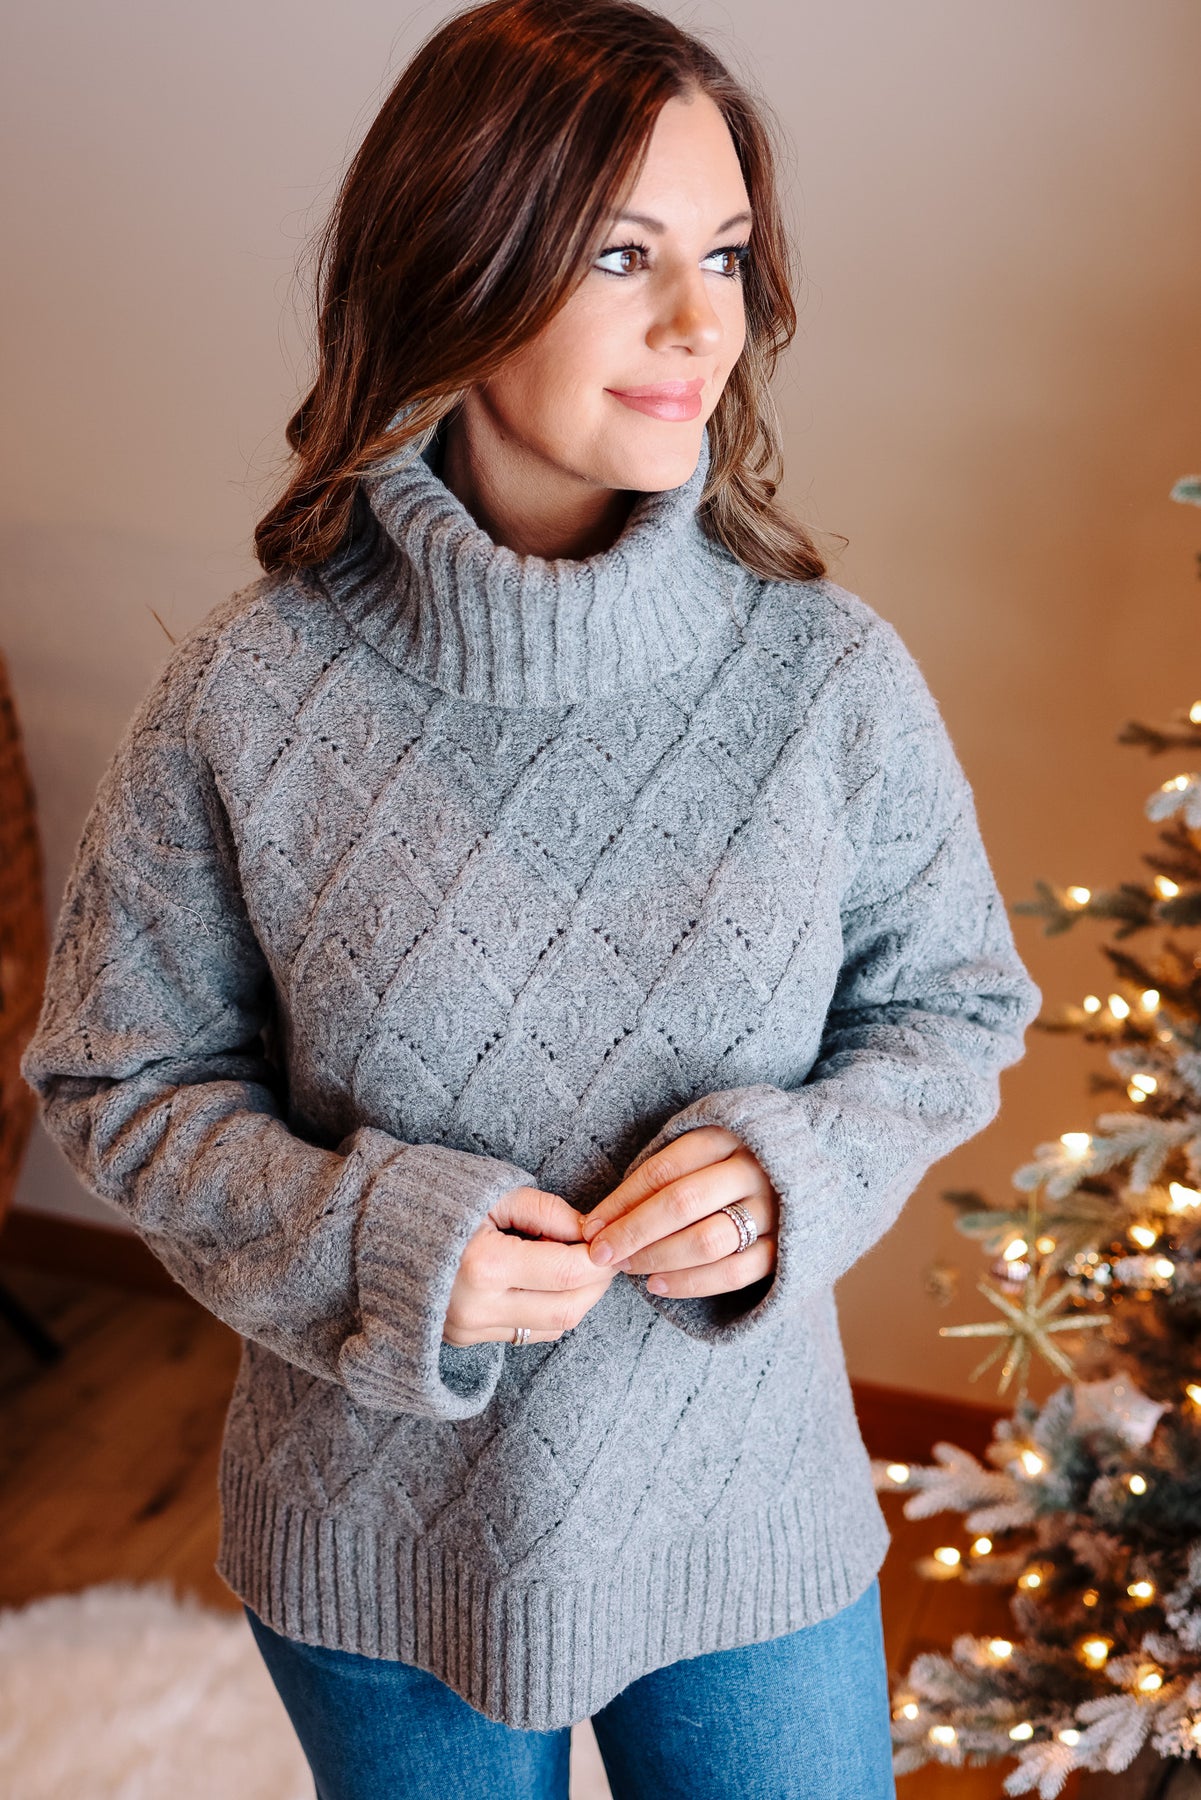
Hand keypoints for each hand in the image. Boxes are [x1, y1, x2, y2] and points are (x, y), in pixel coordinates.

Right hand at [443, 1185, 618, 1345]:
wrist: (376, 1230)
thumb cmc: (438, 1201)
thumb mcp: (495, 1194)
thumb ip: (548, 1212)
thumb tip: (591, 1232)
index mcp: (485, 1265)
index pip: (570, 1271)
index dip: (601, 1257)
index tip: (608, 1239)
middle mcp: (478, 1307)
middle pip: (570, 1309)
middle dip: (598, 1283)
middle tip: (604, 1254)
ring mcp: (470, 1330)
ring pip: (554, 1327)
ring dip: (578, 1298)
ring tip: (573, 1263)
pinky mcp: (466, 1339)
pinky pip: (528, 1333)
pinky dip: (551, 1310)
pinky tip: (546, 1281)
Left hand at [580, 1127, 778, 1299]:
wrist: (813, 1166)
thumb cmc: (735, 1159)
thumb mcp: (705, 1144)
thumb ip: (665, 1170)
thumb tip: (604, 1216)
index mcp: (728, 1135)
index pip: (664, 1169)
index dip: (622, 1199)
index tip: (591, 1224)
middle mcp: (752, 1169)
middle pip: (681, 1203)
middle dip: (632, 1232)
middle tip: (600, 1253)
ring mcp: (773, 1209)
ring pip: (707, 1241)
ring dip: (658, 1258)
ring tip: (626, 1269)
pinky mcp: (786, 1247)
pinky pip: (734, 1273)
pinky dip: (691, 1283)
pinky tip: (658, 1285)